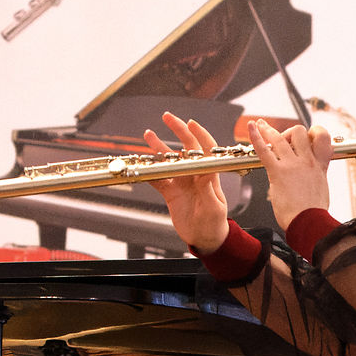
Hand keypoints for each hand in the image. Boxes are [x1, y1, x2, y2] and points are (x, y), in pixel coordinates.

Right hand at [142, 112, 234, 252]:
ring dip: (159, 147)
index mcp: (208, 175)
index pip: (206, 149)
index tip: (191, 122)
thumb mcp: (213, 207)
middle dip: (178, 130)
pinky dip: (148, 171)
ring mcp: (181, 182)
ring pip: (168, 160)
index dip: (200, 134)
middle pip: (186, 147)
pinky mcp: (171, 192)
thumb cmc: (215, 224)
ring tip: (148, 134)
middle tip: (167, 117)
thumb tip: (206, 171)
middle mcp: (194, 175)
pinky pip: (157, 179)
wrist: (205, 238)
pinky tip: (140, 163)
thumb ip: (207, 189)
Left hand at [237, 115, 337, 223]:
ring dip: (268, 130)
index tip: (305, 139)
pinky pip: (265, 150)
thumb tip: (304, 181)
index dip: (313, 134)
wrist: (309, 223)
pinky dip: (256, 136)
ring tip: (260, 125)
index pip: (322, 138)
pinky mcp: (279, 172)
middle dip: (288, 133)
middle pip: (299, 132)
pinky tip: (251, 127)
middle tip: (281, 140)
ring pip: (280, 138)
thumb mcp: (321, 192)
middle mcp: (308, 161)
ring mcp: (293, 165)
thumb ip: (314, 180)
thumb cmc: (313, 214)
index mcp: (319, 166)